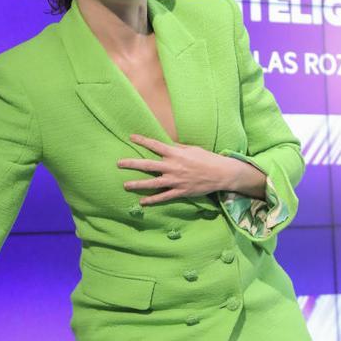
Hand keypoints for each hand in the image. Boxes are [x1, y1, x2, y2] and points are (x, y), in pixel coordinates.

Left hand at [117, 133, 244, 204]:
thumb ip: (177, 148)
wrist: (221, 173)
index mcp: (176, 154)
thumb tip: (166, 144)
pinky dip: (153, 200)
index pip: (155, 145)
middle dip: (132, 164)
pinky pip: (164, 197)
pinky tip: (142, 202)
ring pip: (153, 184)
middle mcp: (173, 167)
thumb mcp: (191, 149)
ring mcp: (176, 180)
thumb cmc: (206, 158)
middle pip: (148, 165)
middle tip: (119, 163)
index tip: (131, 138)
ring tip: (125, 185)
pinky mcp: (180, 191)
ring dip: (138, 184)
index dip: (142, 141)